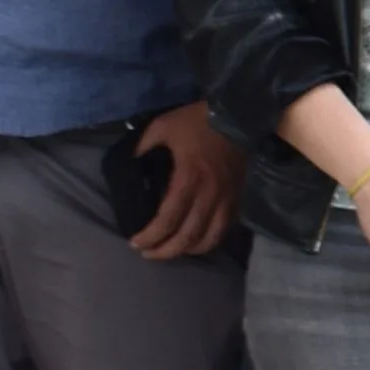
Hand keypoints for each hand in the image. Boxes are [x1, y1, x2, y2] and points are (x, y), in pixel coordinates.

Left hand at [125, 102, 242, 260]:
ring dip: (188, 250)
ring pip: (209, 238)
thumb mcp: (162, 127)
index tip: (135, 242)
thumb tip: (131, 162)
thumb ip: (143, 146)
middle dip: (165, 250)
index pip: (168, 219)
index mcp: (188, 179)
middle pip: (188, 236)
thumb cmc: (197, 122)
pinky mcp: (236, 198)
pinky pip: (224, 229)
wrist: (237, 115)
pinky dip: (210, 241)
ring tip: (172, 251)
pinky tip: (197, 242)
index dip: (150, 236)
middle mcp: (208, 195)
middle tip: (148, 253)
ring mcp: (225, 198)